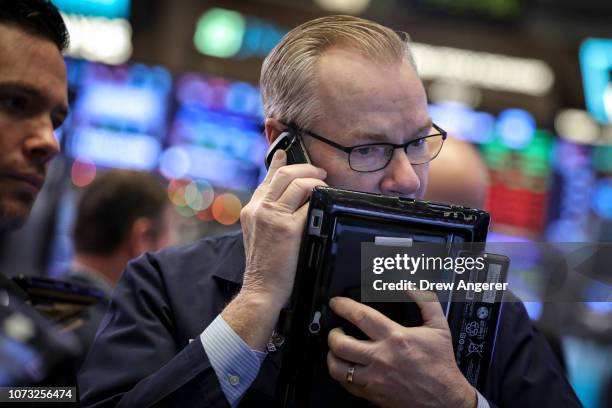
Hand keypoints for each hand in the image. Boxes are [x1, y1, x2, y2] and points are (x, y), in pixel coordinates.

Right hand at [240, 149, 326, 303]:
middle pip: (284, 175)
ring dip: (315, 180)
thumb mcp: (257, 234)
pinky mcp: (288, 227)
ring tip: (324, 184)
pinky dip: (319, 198)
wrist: (261, 288)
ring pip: (298, 183)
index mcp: (251, 209)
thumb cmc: (265, 266)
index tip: (284, 153)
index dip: (278, 163)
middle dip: (305, 168)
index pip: (267, 179)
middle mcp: (259, 208)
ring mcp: (273, 216)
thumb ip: (267, 214)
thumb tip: (289, 200)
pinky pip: (309, 204)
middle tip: (319, 172)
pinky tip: (325, 201)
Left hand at [326, 292, 475, 407]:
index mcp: (396, 338)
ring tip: (336, 350)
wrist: (445, 400)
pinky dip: (342, 375)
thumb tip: (413, 288)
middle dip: (332, 333)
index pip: (360, 316)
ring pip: (338, 367)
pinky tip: (347, 368)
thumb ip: (426, 302)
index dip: (343, 306)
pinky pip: (347, 384)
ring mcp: (374, 378)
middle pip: (341, 343)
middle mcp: (381, 358)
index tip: (336, 303)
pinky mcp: (372, 394)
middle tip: (335, 330)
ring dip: (332, 355)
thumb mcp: (439, 328)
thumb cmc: (441, 366)